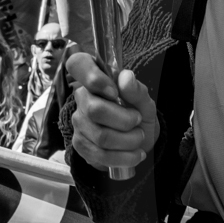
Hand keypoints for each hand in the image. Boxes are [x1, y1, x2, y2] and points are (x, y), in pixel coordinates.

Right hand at [67, 51, 158, 170]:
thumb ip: (137, 90)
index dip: (93, 77)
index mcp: (96, 80)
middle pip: (95, 110)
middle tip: (138, 121)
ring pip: (101, 136)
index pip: (77, 64)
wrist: (140, 142)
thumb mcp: (145, 102)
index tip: (114, 92)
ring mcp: (79, 122)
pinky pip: (100, 155)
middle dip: (126, 121)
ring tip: (139, 138)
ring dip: (129, 141)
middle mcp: (82, 99)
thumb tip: (125, 77)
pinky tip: (135, 154)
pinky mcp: (81, 144)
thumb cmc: (139, 115)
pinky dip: (125, 158)